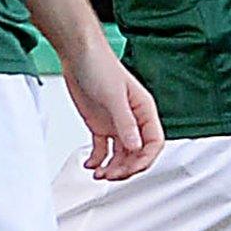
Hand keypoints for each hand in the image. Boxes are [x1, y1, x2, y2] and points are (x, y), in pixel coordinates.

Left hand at [62, 52, 162, 181]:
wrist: (77, 54)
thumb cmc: (99, 65)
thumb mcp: (114, 96)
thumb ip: (125, 122)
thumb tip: (135, 146)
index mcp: (144, 111)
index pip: (153, 143)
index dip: (145, 159)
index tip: (131, 169)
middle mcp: (132, 119)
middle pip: (137, 153)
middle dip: (126, 167)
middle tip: (111, 175)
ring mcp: (116, 123)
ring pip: (120, 154)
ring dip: (112, 167)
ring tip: (99, 175)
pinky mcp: (99, 124)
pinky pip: (103, 148)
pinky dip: (98, 159)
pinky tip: (91, 165)